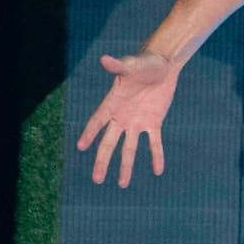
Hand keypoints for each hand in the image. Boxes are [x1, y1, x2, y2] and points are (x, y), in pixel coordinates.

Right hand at [77, 50, 179, 186]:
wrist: (163, 64)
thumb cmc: (144, 62)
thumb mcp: (132, 65)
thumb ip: (119, 66)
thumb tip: (105, 59)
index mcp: (112, 103)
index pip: (97, 121)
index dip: (89, 133)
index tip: (80, 147)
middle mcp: (122, 116)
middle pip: (109, 143)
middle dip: (103, 161)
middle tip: (97, 180)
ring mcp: (137, 121)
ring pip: (129, 148)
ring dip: (126, 166)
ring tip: (122, 184)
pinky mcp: (153, 122)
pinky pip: (154, 142)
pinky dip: (156, 155)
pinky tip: (158, 170)